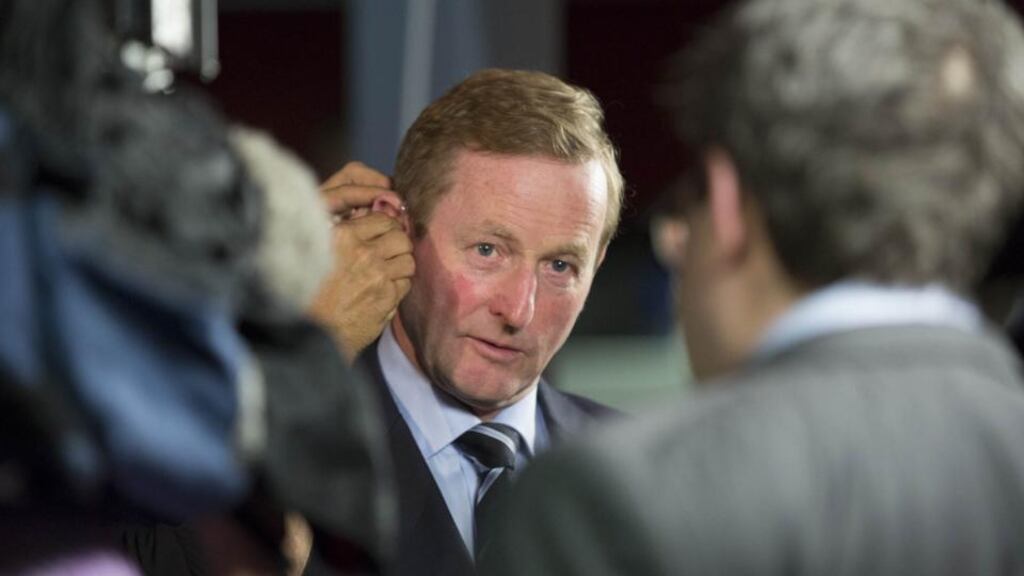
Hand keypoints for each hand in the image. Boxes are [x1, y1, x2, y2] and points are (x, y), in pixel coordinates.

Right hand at [309, 162, 414, 361]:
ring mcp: (378, 277)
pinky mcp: (386, 298)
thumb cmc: (307, 291)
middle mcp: (363, 253)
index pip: (383, 219)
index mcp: (343, 236)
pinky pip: (406, 283)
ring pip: (408, 259)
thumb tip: (363, 218)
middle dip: (399, 243)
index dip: (387, 226)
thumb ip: (341, 233)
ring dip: (402, 264)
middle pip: (401, 237)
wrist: (308, 331)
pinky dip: (400, 284)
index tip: (385, 233)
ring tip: (390, 270)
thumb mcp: (316, 252)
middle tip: (391, 252)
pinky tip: (387, 289)